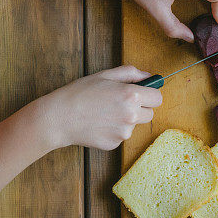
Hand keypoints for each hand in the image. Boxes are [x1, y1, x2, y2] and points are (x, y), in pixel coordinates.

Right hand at [30, 65, 162, 150]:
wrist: (59, 117)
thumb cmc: (80, 93)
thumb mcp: (105, 75)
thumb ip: (130, 73)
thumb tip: (149, 77)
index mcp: (132, 95)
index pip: (158, 98)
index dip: (150, 94)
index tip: (143, 93)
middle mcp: (131, 116)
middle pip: (150, 114)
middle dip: (140, 108)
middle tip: (120, 102)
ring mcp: (123, 133)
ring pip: (134, 125)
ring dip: (126, 120)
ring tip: (104, 112)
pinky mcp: (114, 144)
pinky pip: (121, 135)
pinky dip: (114, 130)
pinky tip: (98, 123)